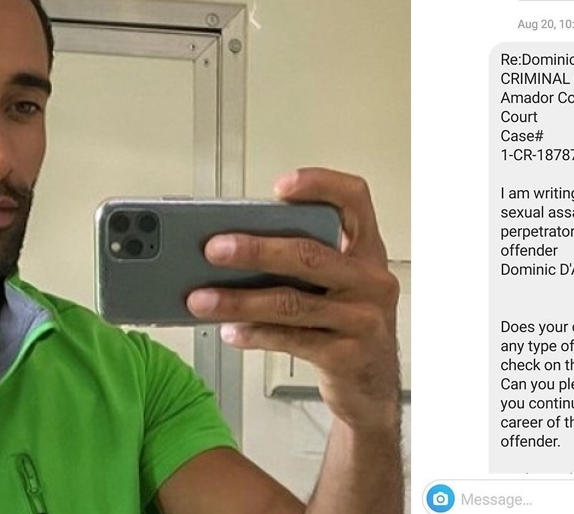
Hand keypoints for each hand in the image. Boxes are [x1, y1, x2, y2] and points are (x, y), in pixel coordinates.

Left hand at [187, 168, 400, 431]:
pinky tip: (230, 330)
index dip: (321, 185)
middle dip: (255, 250)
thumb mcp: (336, 285)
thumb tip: (232, 250)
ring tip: (200, 299)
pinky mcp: (348, 355)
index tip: (281, 186)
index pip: (355, 200)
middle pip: (309, 255)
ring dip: (239, 300)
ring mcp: (363, 319)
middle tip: (213, 249)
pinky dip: (254, 333)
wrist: (373, 387)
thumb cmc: (345, 324)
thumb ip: (302, 262)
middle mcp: (371, 280)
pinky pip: (291, 339)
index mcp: (366, 251)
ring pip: (291, 302)